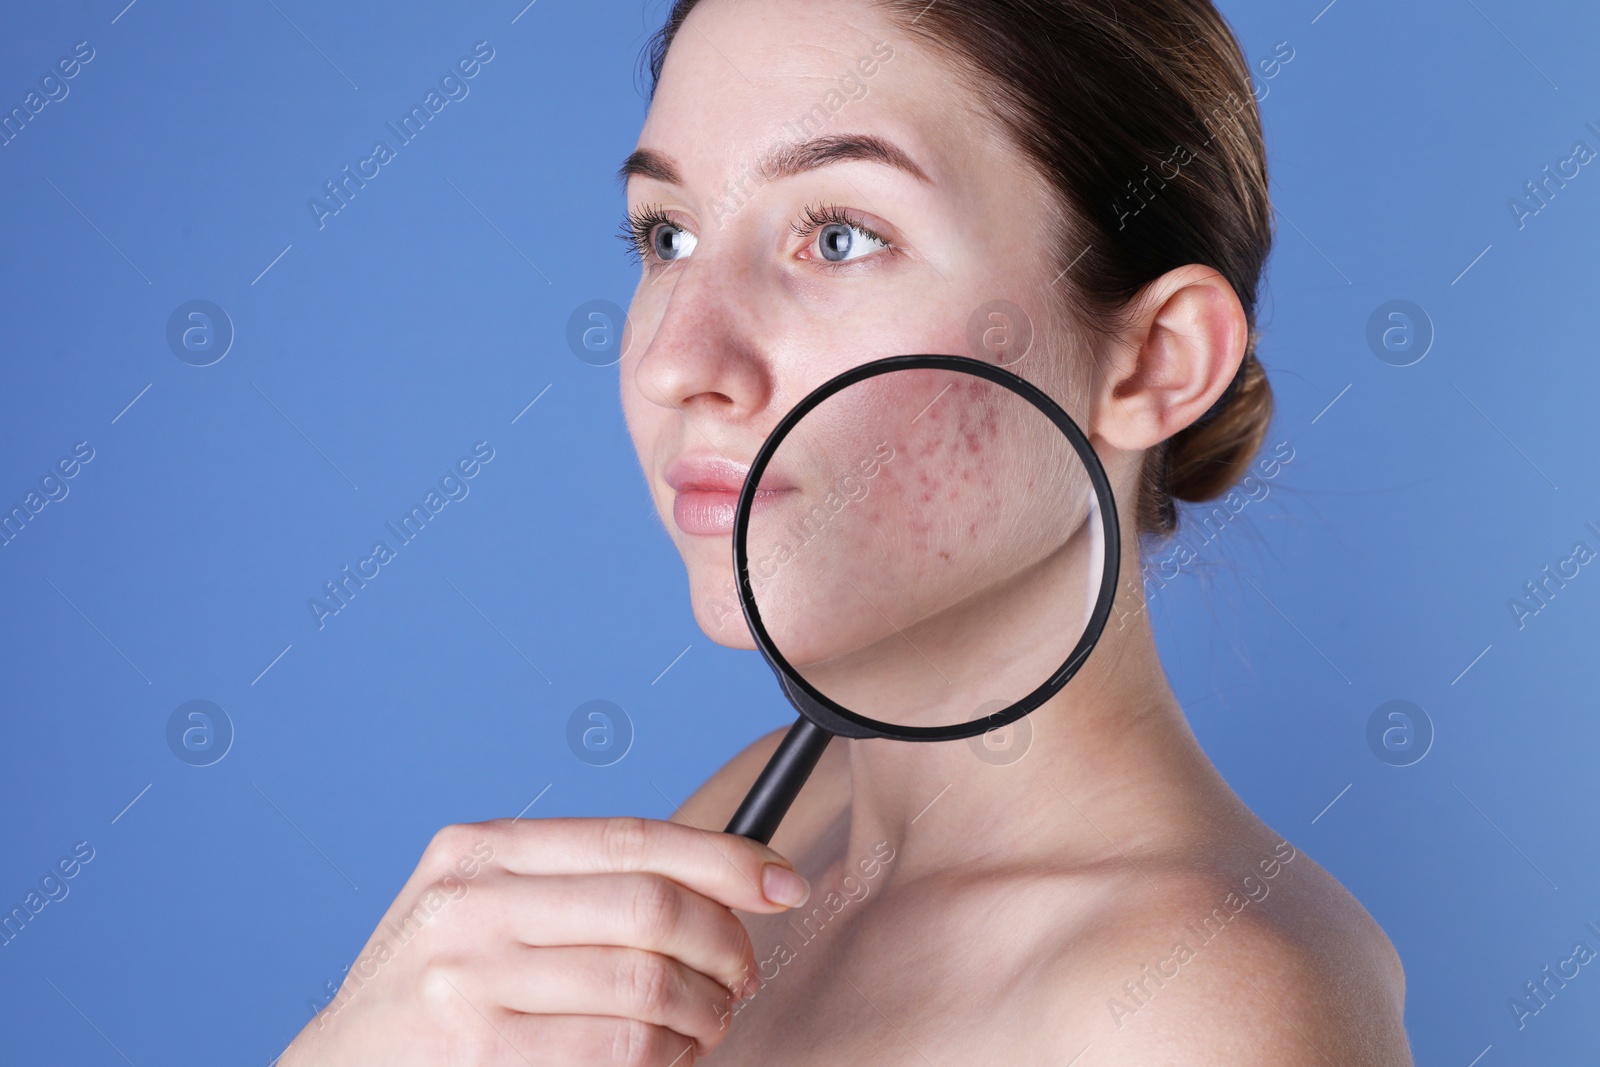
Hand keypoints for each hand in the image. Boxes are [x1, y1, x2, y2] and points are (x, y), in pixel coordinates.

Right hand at [277, 816, 810, 1064]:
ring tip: (706, 1024)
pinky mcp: (479, 1053)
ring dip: (703, 1011)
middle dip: (725, 945)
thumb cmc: (431, 990)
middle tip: (742, 976)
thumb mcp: (479, 909)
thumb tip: (717, 877)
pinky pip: (619, 1050)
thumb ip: (574, 883)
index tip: (782, 884)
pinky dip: (666, 1057)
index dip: (725, 860)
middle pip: (653, 908)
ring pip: (647, 984)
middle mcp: (471, 903)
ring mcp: (468, 980)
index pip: (635, 837)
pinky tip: (666, 1057)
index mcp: (480, 850)